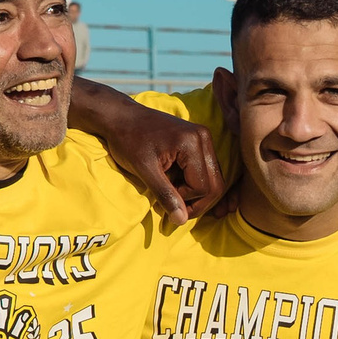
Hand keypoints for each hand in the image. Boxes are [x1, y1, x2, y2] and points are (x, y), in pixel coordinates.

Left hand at [103, 97, 221, 221]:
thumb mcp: (144, 170)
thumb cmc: (128, 141)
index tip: (164, 200)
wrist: (122, 117)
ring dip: (195, 194)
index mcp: (192, 143)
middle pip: (215, 185)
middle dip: (197, 203)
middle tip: (174, 207)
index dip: (186, 201)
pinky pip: (207, 171)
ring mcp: (204, 138)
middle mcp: (204, 138)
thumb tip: (181, 221)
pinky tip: (176, 182)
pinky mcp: (199, 141)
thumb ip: (165, 194)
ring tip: (172, 192)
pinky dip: (194, 183)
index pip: (203, 187)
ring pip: (214, 180)